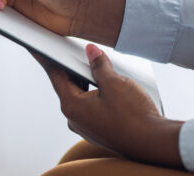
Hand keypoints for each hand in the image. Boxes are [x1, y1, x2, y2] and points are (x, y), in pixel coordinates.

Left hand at [35, 44, 183, 167]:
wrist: (156, 144)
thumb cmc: (134, 116)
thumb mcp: (114, 83)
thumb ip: (99, 65)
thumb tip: (91, 52)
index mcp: (71, 106)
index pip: (56, 76)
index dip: (48, 59)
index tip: (38, 49)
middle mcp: (75, 119)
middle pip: (69, 86)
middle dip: (72, 69)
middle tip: (72, 52)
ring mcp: (87, 127)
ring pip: (82, 97)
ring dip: (87, 82)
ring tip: (96, 67)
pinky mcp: (100, 130)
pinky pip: (93, 108)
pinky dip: (96, 95)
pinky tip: (108, 87)